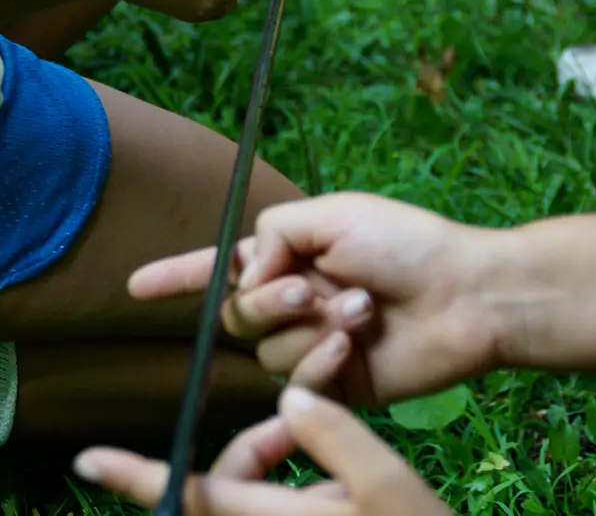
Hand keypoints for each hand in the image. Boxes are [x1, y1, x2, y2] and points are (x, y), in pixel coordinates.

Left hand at [75, 386, 452, 515]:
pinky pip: (271, 514)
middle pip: (222, 489)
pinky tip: (339, 490)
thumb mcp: (389, 486)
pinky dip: (293, 494)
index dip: (134, 478)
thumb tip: (289, 396)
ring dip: (275, 469)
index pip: (188, 496)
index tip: (84, 459)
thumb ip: (336, 435)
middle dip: (253, 445)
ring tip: (331, 460)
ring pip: (247, 501)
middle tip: (301, 423)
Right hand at [128, 194, 510, 406]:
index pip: (218, 266)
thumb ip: (274, 230)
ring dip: (308, 326)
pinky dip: (320, 358)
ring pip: (263, 348)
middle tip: (311, 287)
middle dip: (266, 299)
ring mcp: (310, 342)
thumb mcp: (333, 213)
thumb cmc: (404, 241)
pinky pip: (297, 380)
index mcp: (289, 254)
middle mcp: (293, 299)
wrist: (462, 294)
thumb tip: (247, 273)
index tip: (132, 288)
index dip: (174, 276)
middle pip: (234, 313)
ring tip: (359, 309)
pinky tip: (355, 342)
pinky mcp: (333, 381)